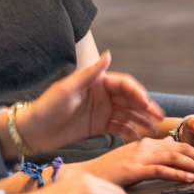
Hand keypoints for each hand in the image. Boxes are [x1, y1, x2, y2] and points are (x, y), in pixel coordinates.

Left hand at [10, 52, 164, 155]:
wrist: (33, 131)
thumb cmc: (47, 106)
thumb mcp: (68, 89)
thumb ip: (90, 73)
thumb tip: (108, 54)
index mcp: (96, 82)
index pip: (123, 84)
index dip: (137, 92)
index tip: (147, 103)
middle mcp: (102, 95)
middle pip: (130, 100)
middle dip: (146, 108)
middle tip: (159, 118)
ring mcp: (101, 111)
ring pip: (128, 114)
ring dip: (142, 121)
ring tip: (154, 131)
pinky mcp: (99, 126)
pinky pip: (120, 128)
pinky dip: (130, 133)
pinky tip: (139, 139)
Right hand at [65, 137, 193, 186]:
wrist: (83, 177)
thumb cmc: (107, 173)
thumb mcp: (131, 162)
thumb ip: (151, 157)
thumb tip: (171, 153)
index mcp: (145, 144)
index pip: (178, 146)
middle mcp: (144, 146)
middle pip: (181, 149)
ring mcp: (138, 156)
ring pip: (175, 157)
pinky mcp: (133, 168)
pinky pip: (160, 170)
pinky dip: (177, 173)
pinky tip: (191, 179)